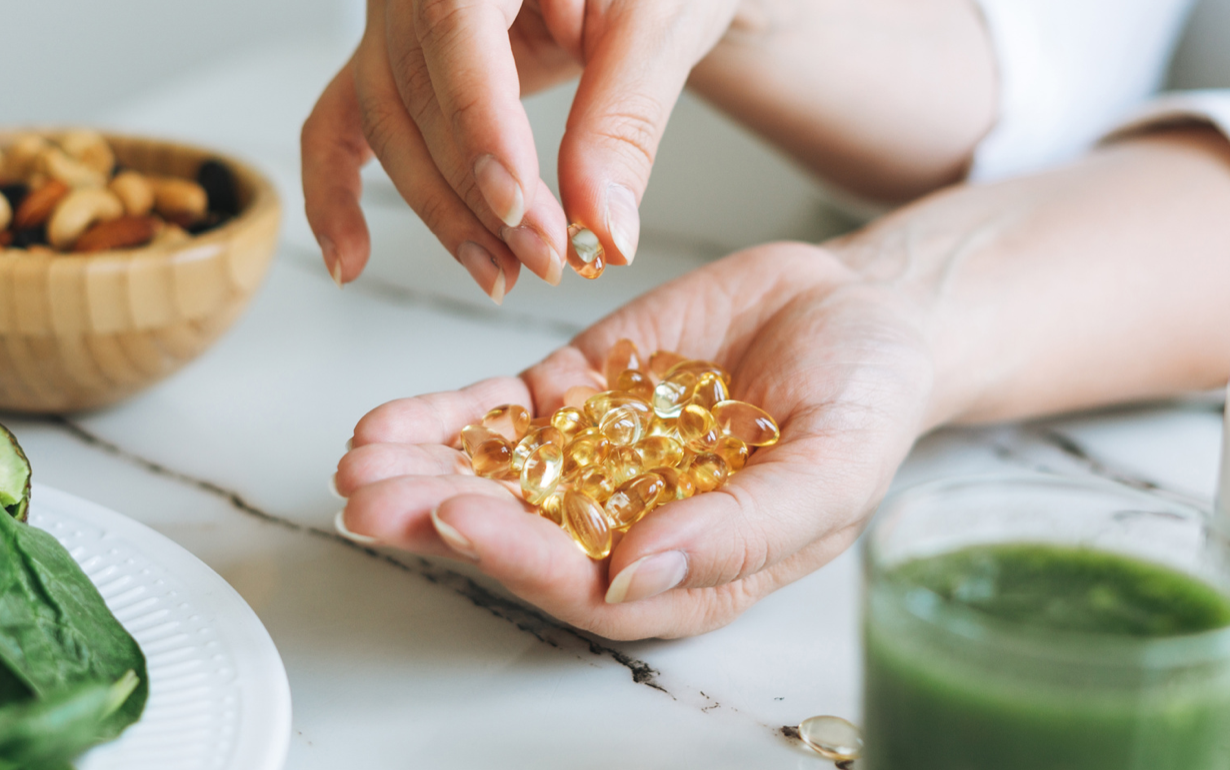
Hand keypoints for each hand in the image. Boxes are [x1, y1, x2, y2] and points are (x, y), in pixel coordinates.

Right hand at [301, 0, 739, 301]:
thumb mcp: (660, 25)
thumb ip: (624, 121)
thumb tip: (601, 229)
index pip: (457, 32)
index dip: (479, 127)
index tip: (518, 207)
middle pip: (415, 91)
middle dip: (476, 193)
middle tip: (545, 259)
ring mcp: (395, 18)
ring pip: (386, 124)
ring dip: (439, 212)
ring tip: (501, 275)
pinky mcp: (394, 59)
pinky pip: (340, 123)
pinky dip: (335, 192)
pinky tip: (350, 260)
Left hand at [334, 242, 933, 638]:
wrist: (864, 310)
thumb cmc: (869, 401)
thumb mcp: (834, 467)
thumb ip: (743, 528)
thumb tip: (639, 576)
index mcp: (689, 570)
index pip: (588, 586)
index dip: (520, 558)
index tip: (460, 519)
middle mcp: (629, 526)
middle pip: (519, 538)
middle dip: (438, 519)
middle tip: (371, 499)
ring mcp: (596, 460)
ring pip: (494, 479)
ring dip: (421, 473)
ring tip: (359, 461)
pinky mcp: (577, 397)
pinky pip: (498, 416)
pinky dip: (441, 419)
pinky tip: (386, 423)